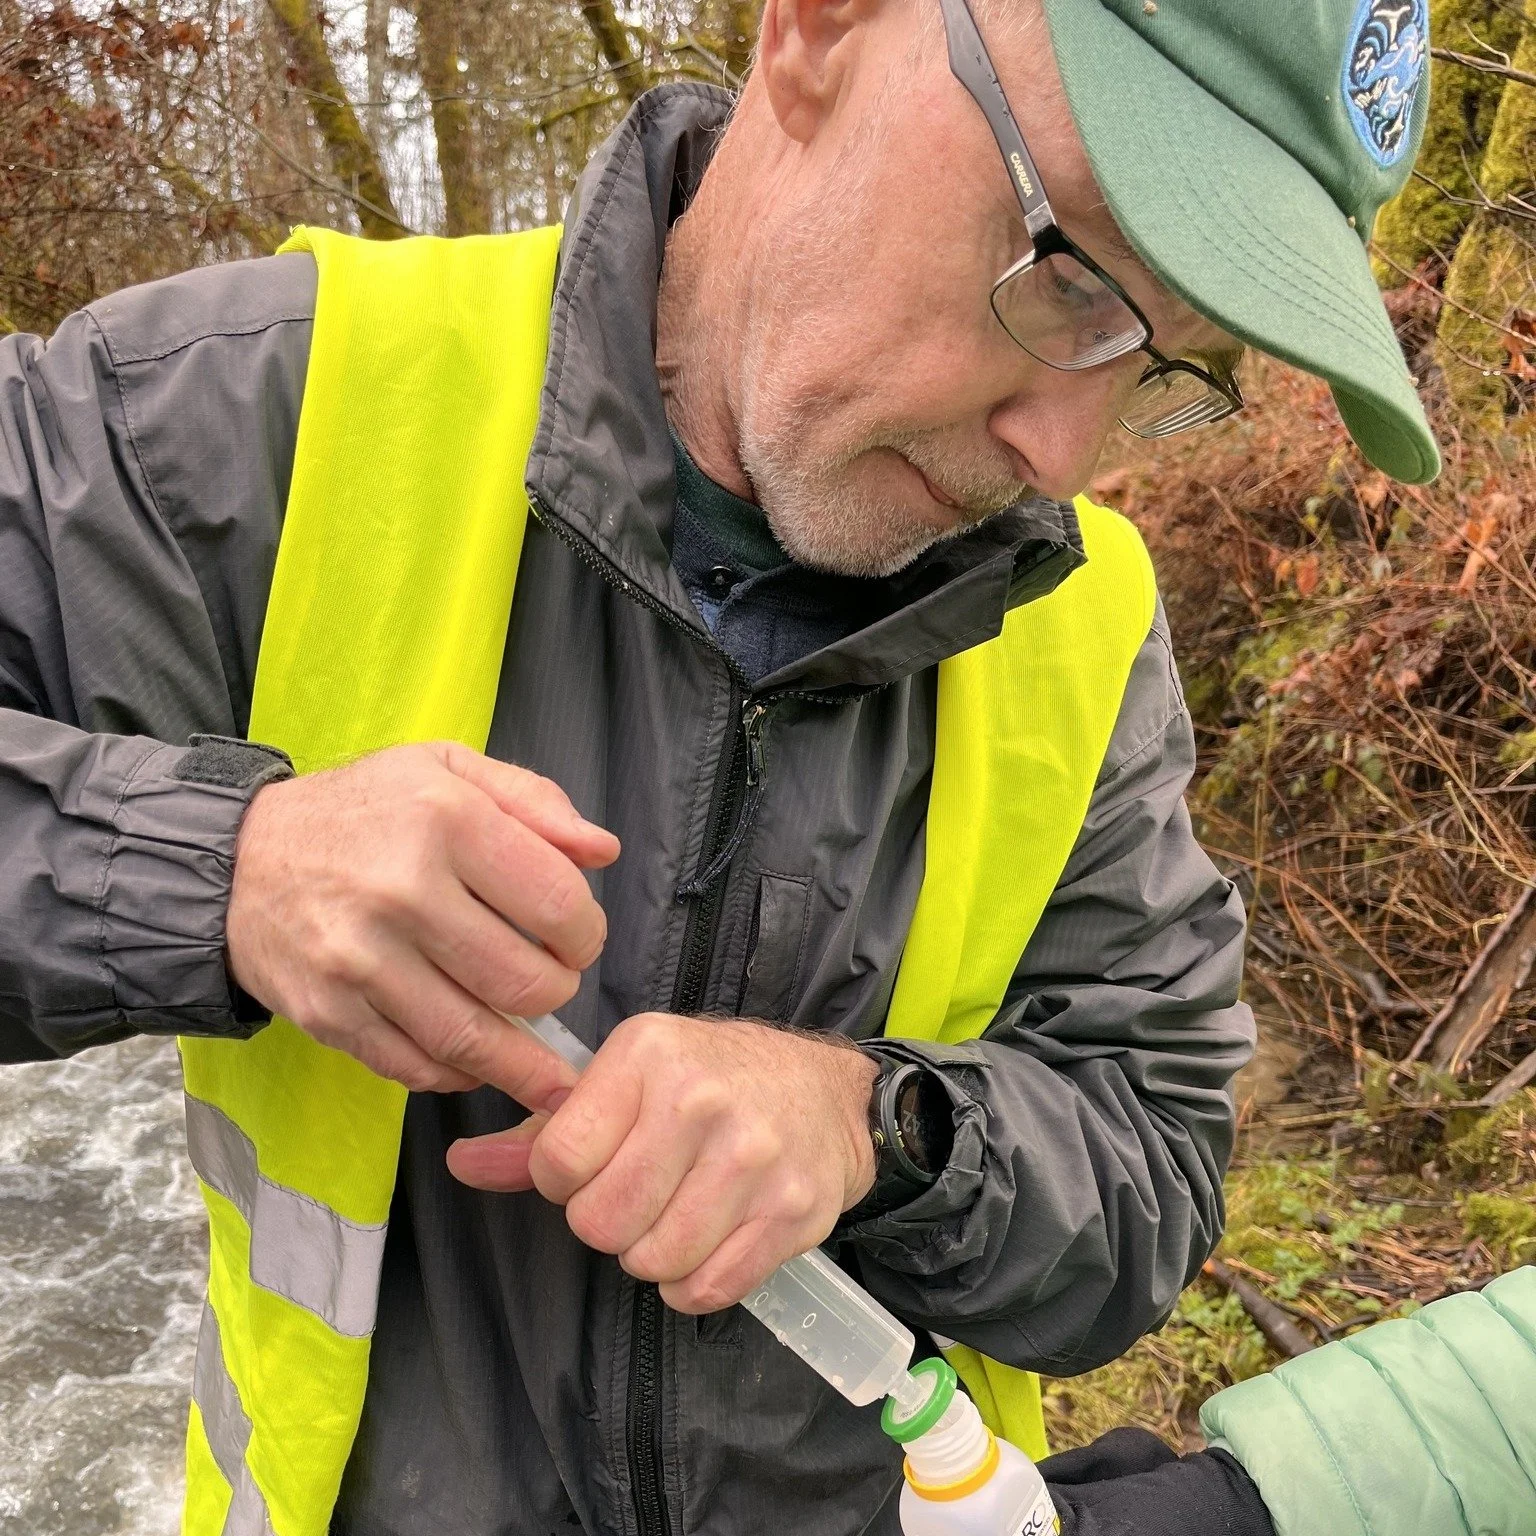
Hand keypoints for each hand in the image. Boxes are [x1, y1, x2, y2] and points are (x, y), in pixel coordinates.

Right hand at [226, 741, 619, 1098]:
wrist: (238, 859)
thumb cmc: (361, 811)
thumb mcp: (448, 768)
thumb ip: (535, 801)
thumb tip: (603, 851)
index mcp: (444, 819)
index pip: (557, 902)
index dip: (586, 933)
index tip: (577, 937)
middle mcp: (402, 890)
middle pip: (525, 981)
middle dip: (557, 991)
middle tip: (550, 981)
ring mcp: (360, 960)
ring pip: (475, 1038)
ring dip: (522, 1056)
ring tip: (541, 1053)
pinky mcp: (329, 1014)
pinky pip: (418, 1067)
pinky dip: (460, 1073)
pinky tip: (476, 1058)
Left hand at [446, 1014, 878, 1311]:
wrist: (825, 1092)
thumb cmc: (709, 1080)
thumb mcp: (625, 1079)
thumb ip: (542, 1130)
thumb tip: (462, 1165)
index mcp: (648, 1055)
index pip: (557, 1163)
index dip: (564, 1181)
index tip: (593, 1167)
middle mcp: (702, 1100)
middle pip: (600, 1223)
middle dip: (608, 1222)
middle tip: (639, 1193)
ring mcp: (753, 1158)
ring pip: (652, 1263)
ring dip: (652, 1254)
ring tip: (677, 1211)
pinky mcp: (792, 1212)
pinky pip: (707, 1291)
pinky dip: (695, 1283)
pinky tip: (710, 1239)